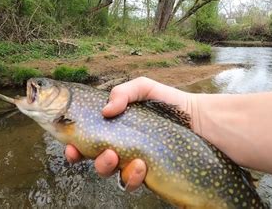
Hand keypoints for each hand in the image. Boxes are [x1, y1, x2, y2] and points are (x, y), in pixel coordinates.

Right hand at [65, 77, 189, 190]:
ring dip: (109, 168)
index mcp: (114, 128)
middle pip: (94, 160)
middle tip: (105, 151)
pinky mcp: (149, 175)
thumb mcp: (145, 88)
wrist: (200, 121)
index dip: (74, 147)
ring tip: (122, 157)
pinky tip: (142, 165)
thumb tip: (106, 110)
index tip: (71, 146)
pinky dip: (133, 177)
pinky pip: (132, 183)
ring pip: (111, 174)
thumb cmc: (170, 103)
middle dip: (92, 159)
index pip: (86, 140)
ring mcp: (134, 163)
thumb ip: (124, 92)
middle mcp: (121, 147)